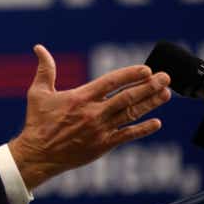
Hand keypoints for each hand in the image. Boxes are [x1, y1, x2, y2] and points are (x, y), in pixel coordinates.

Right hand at [9, 45, 170, 188]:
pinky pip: (127, 135)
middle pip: (127, 97)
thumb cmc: (37, 122)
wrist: (38, 155)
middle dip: (149, 86)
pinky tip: (156, 122)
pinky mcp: (102, 145)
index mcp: (80, 97)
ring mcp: (100, 130)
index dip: (130, 75)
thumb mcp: (38, 92)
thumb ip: (45, 69)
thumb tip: (39, 48)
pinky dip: (142, 129)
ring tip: (166, 94)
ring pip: (130, 114)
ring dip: (150, 103)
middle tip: (165, 78)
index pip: (111, 82)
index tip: (146, 69)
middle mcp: (93, 112)